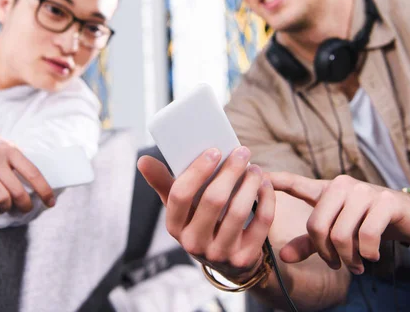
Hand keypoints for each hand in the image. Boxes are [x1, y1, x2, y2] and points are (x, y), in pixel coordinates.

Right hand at [0, 130, 54, 214]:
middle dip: (25, 205)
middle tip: (25, 209)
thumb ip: (13, 153)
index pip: (33, 173)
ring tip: (5, 208)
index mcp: (9, 149)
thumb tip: (34, 171)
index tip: (51, 203)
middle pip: (18, 191)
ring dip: (6, 208)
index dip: (44, 190)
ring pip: (2, 198)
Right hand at [138, 147, 275, 281]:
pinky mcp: (245, 258)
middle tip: (242, 151)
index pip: (180, 195)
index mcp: (174, 226)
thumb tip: (142, 160)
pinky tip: (265, 184)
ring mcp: (220, 253)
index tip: (214, 150)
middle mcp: (193, 243)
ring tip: (254, 167)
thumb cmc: (200, 221)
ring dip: (250, 183)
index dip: (198, 170)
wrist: (226, 260)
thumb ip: (163, 183)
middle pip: (213, 200)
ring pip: (239, 210)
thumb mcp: (180, 208)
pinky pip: (261, 223)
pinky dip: (266, 199)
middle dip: (230, 171)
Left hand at [270, 172, 409, 274]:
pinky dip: (367, 253)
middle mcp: (341, 186)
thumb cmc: (367, 221)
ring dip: (348, 258)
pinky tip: (371, 256)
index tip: (256, 174)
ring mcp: (363, 192)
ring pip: (341, 233)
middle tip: (336, 265)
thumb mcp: (337, 231)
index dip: (275, 180)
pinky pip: (366, 234)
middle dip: (325, 253)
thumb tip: (284, 256)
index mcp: (326, 190)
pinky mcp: (385, 202)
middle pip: (317, 225)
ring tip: (355, 265)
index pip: (295, 183)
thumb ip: (310, 243)